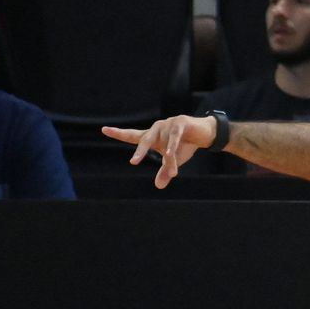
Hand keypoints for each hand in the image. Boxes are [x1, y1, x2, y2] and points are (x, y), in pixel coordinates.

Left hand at [101, 115, 216, 188]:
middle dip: (140, 151)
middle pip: (144, 140)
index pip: (132, 135)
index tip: (104, 129)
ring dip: (170, 159)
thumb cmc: (186, 145)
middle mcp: (156, 128)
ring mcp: (168, 124)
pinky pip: (174, 136)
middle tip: (134, 162)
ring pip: (165, 144)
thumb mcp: (174, 161)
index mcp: (152, 136)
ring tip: (174, 173)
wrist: (205, 134)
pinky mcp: (180, 122)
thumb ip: (165, 171)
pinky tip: (169, 153)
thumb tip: (158, 186)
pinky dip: (172, 145)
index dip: (119, 133)